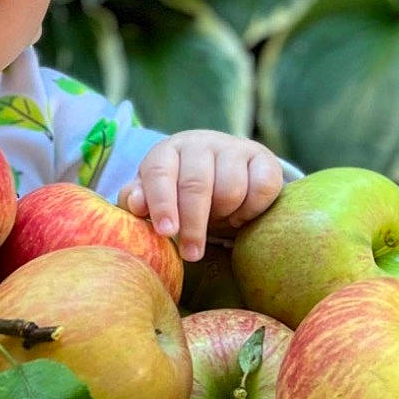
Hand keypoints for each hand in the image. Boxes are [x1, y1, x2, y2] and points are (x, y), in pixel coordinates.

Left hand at [119, 131, 283, 262]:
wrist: (221, 172)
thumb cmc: (179, 191)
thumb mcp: (154, 196)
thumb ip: (137, 200)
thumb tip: (135, 203)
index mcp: (168, 151)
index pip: (160, 173)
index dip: (162, 204)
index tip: (167, 232)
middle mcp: (200, 143)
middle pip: (196, 185)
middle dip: (193, 224)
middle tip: (191, 255)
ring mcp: (233, 147)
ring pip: (231, 189)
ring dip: (224, 215)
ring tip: (216, 222)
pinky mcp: (263, 157)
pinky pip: (262, 188)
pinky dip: (251, 210)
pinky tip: (240, 216)